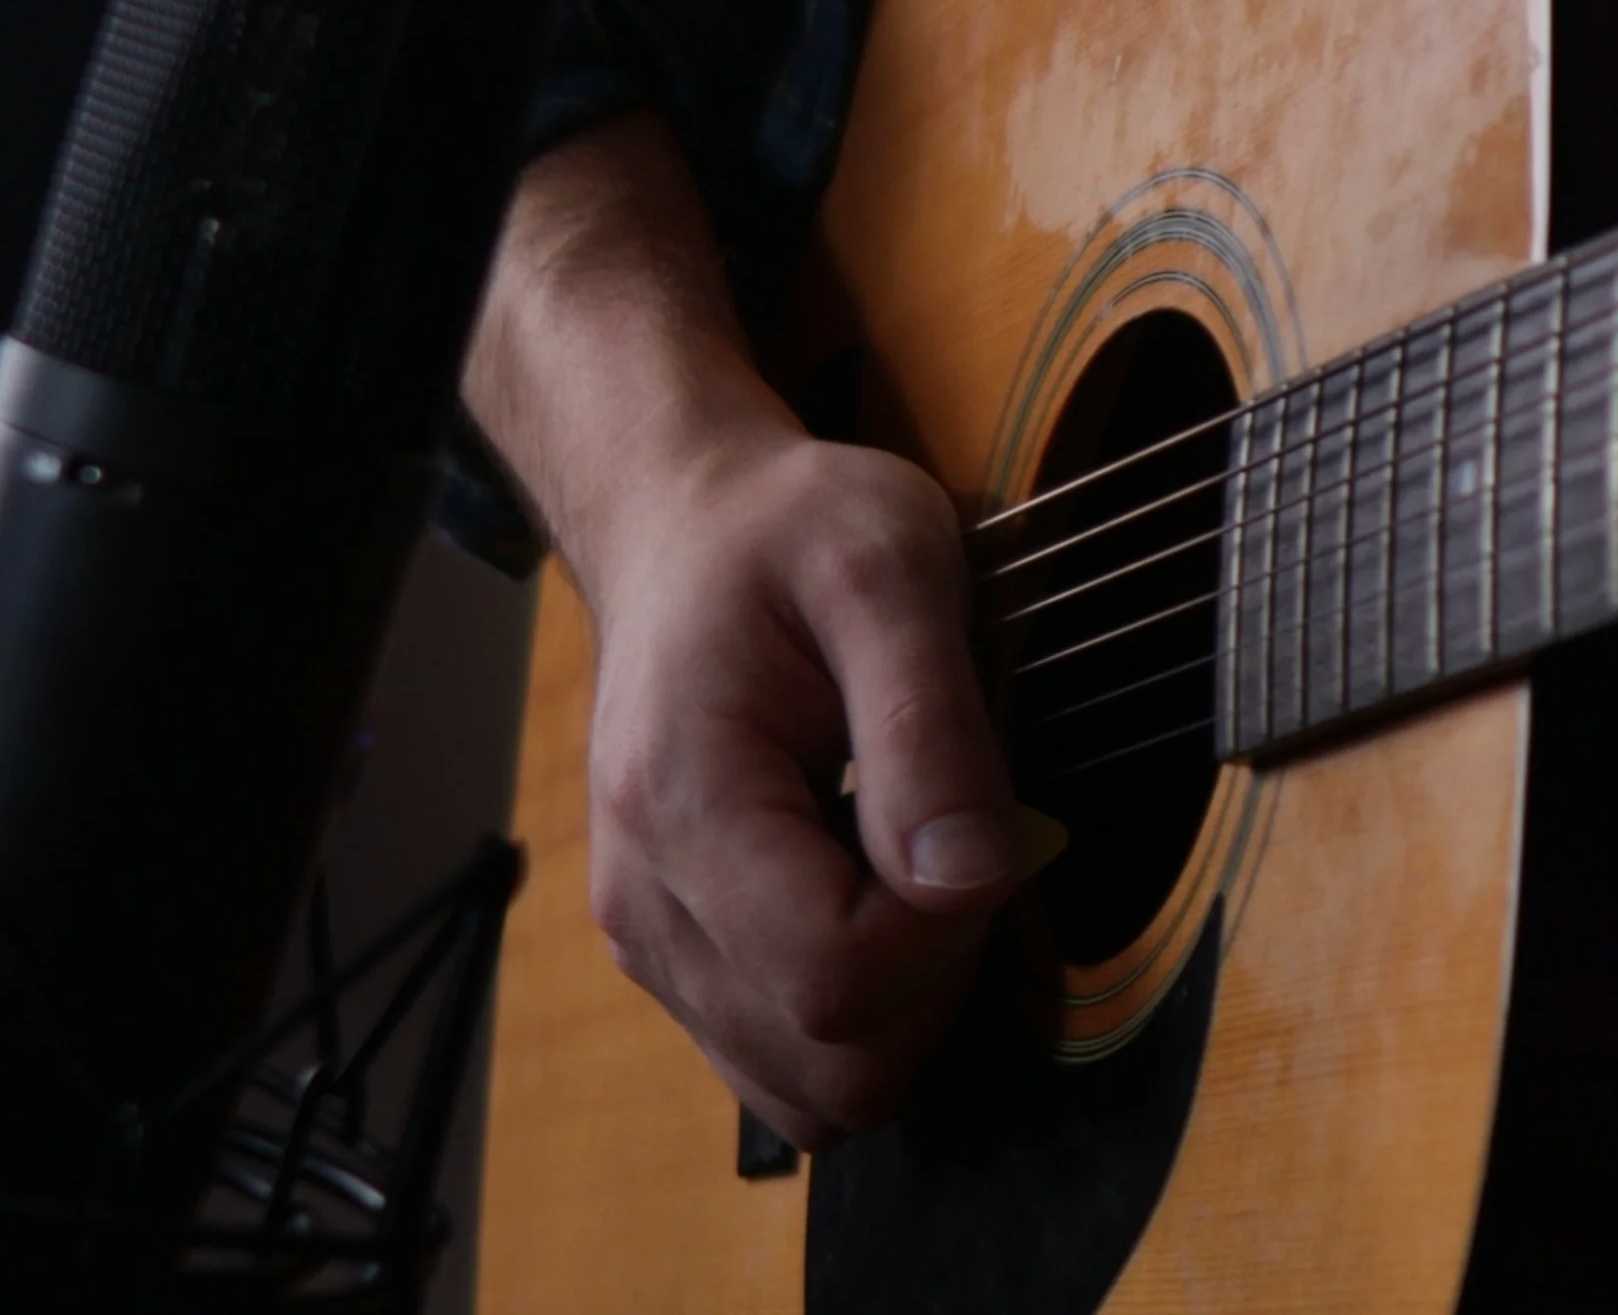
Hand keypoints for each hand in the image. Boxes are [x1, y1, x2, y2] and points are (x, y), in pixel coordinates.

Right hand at [560, 424, 1025, 1149]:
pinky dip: (853, 1015)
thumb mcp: (890, 572)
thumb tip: (970, 876)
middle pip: (828, 1060)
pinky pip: (784, 1063)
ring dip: (899, 1007)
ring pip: (809, 1088)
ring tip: (904, 863)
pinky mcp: (672, 955)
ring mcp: (650, 939)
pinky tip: (866, 895)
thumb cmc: (788, 533)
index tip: (972, 824)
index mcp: (684, 802)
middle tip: (947, 837)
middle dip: (932, 977)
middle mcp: (645, 899)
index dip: (945, 933)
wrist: (686, 529)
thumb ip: (930, 726)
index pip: (838, 978)